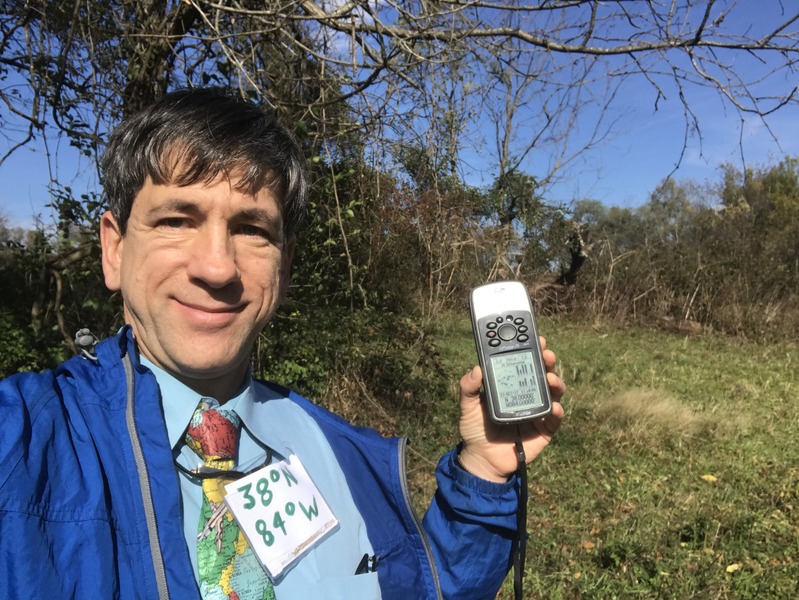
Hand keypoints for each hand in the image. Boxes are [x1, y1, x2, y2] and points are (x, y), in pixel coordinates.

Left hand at [457, 337, 564, 481]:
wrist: (482, 460)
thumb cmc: (474, 430)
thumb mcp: (467, 406)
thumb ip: (468, 388)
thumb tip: (476, 369)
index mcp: (510, 385)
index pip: (522, 362)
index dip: (529, 349)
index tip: (533, 337)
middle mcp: (527, 394)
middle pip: (542, 373)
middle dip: (546, 361)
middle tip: (546, 354)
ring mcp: (537, 411)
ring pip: (553, 393)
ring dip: (555, 383)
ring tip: (551, 379)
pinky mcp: (544, 430)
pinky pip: (555, 419)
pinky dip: (557, 411)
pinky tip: (555, 407)